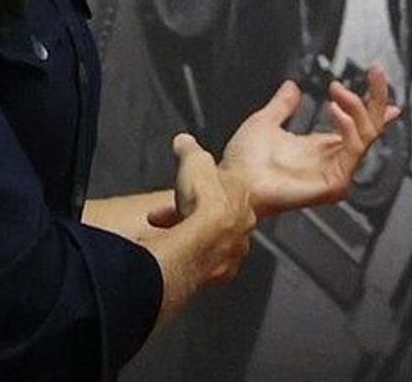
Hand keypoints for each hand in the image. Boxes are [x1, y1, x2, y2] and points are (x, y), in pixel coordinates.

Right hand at [150, 133, 255, 287]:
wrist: (200, 240)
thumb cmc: (203, 201)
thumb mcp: (193, 160)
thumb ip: (189, 149)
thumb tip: (183, 141)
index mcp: (242, 194)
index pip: (224, 189)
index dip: (202, 187)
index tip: (187, 189)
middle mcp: (244, 222)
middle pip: (218, 216)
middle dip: (193, 213)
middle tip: (171, 212)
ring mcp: (236, 248)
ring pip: (213, 240)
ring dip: (192, 236)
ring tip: (167, 233)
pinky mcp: (224, 271)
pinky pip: (209, 264)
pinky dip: (193, 258)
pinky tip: (177, 252)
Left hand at [213, 67, 401, 220]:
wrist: (234, 183)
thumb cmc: (244, 163)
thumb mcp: (265, 122)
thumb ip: (282, 105)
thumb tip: (291, 87)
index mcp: (319, 148)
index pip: (357, 126)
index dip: (372, 107)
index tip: (380, 87)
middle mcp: (332, 160)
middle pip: (370, 127)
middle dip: (377, 98)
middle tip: (376, 72)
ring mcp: (336, 172)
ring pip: (367, 134)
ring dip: (357, 106)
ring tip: (337, 91)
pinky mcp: (336, 183)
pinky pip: (354, 148)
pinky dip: (349, 125)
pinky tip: (336, 109)